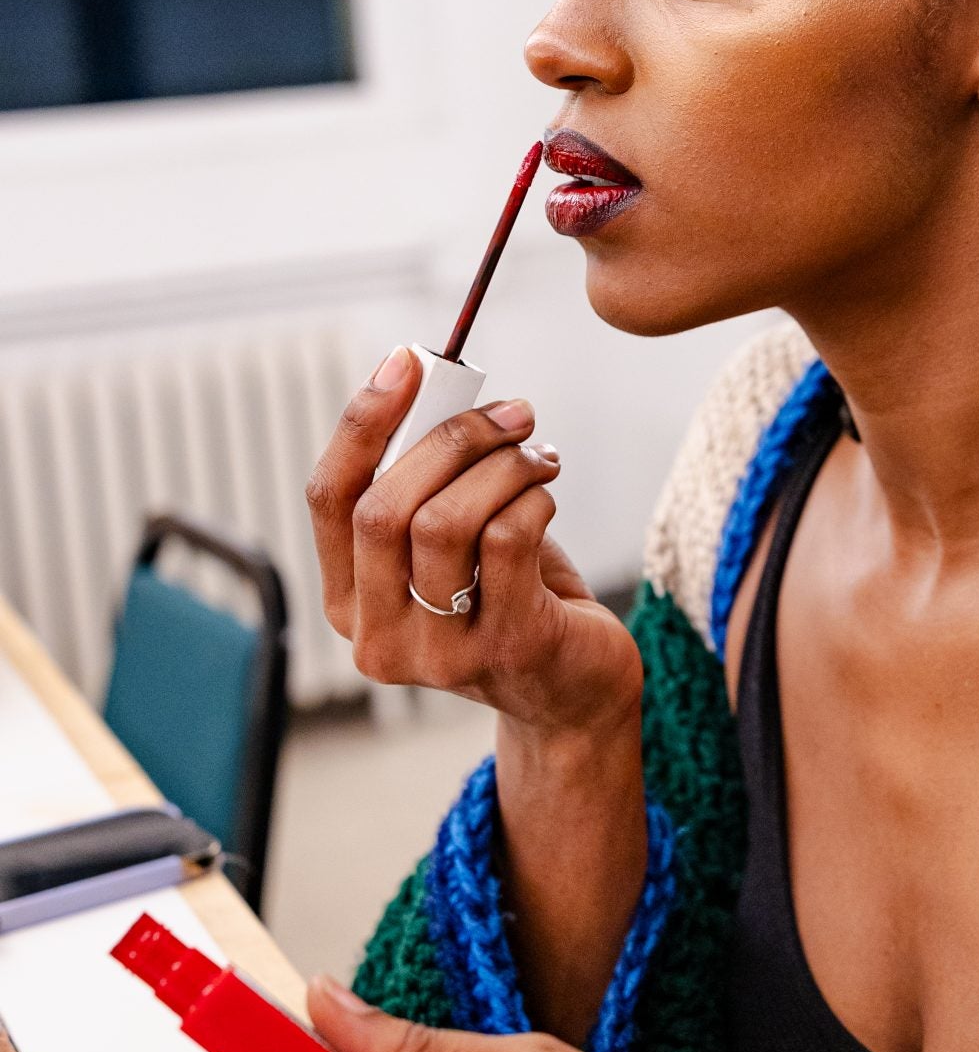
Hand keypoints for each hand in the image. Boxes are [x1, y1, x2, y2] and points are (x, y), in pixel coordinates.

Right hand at [307, 348, 640, 731]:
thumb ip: (426, 484)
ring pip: (445, 521)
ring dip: (502, 466)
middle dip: (450, 438)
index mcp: (347, 599)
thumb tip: (427, 384)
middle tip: (511, 413)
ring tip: (537, 458)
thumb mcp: (452, 543)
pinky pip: (507, 539)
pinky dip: (532, 499)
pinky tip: (546, 499)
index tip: (406, 361)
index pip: (329, 497)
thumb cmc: (511, 595)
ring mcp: (438, 652)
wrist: (575, 689)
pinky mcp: (504, 647)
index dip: (362, 423)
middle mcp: (377, 635)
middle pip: (383, 508)